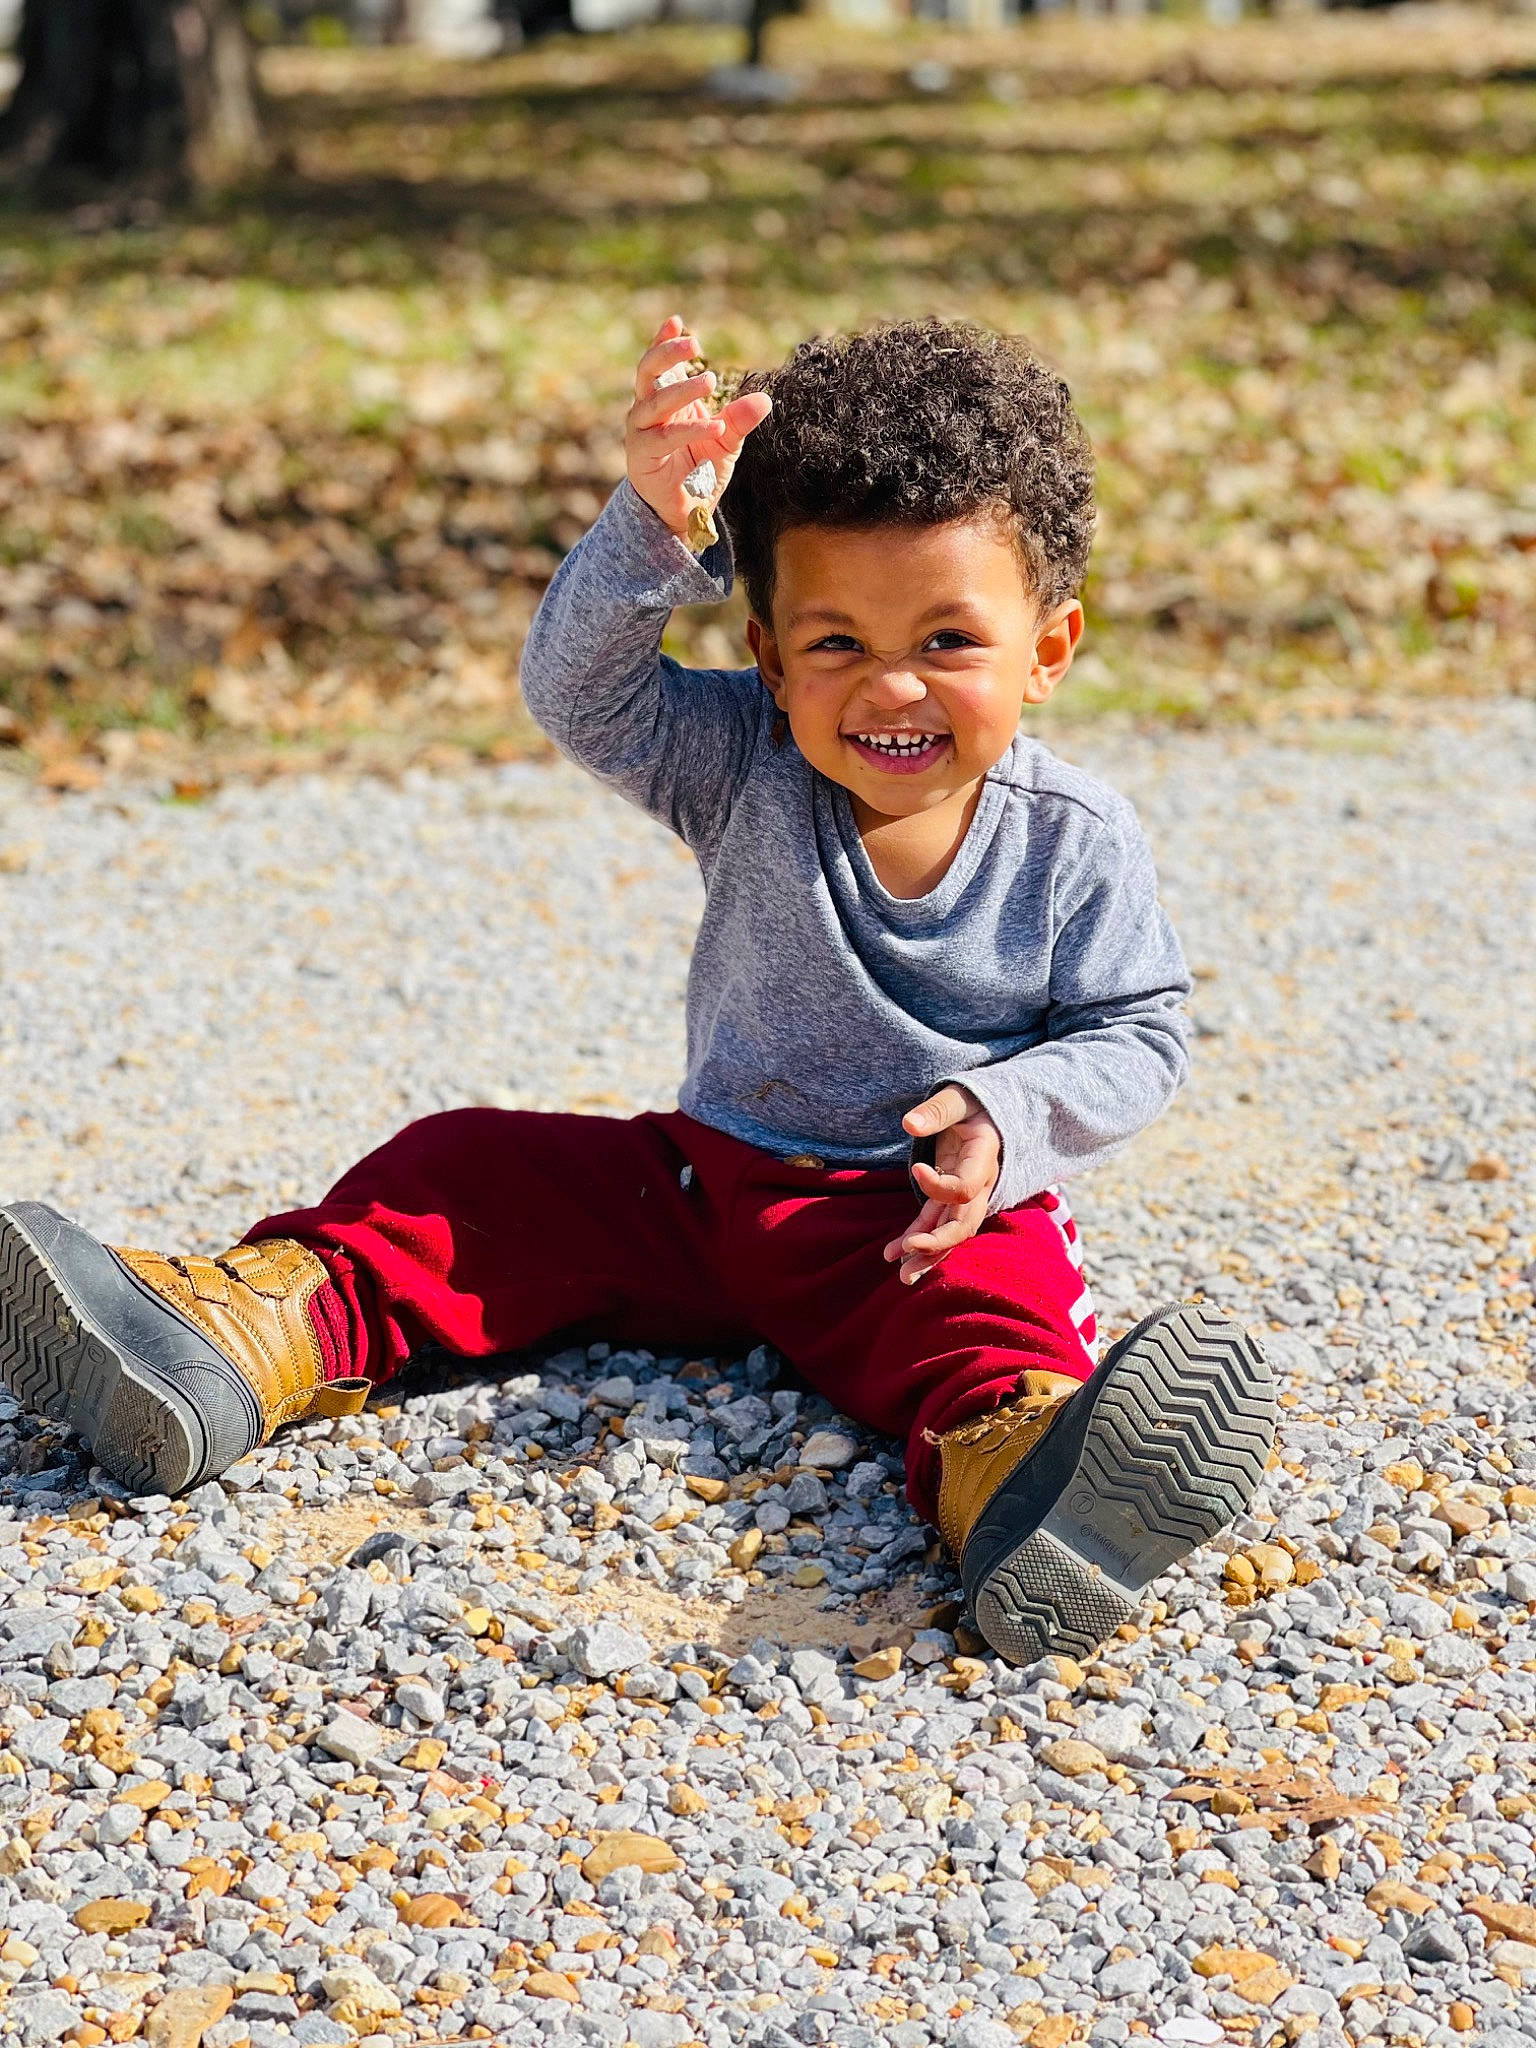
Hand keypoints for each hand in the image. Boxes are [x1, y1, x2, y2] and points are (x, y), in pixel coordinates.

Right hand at [625, 314, 771, 541]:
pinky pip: (665, 438)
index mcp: (664, 401)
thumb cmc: (699, 473)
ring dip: (682, 390)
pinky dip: (690, 431)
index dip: (663, 341)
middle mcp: (647, 412)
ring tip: (710, 380)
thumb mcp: (726, 443)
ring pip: (654, 403)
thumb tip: (765, 399)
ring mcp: (641, 434)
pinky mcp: (642, 458)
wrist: (682, 514)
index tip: (677, 320)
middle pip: (647, 373)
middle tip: (693, 344)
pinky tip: (715, 425)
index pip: (659, 364)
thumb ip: (740, 420)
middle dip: (666, 354)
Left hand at [883, 1085, 1000, 1285]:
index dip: (940, 1185)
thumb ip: (937, 1111)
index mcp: (983, 1160)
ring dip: (927, 1254)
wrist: (985, 1114)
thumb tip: (909, 1124)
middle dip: (938, 1242)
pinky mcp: (950, 1200)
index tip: (916, 1168)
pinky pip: (935, 1225)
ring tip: (903, 1276)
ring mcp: (966, 1197)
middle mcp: (980, 1185)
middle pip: (964, 1224)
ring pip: (950, 1233)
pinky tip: (894, 1256)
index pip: (965, 1187)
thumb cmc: (971, 1104)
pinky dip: (917, 1240)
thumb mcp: (957, 1099)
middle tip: (909, 1251)